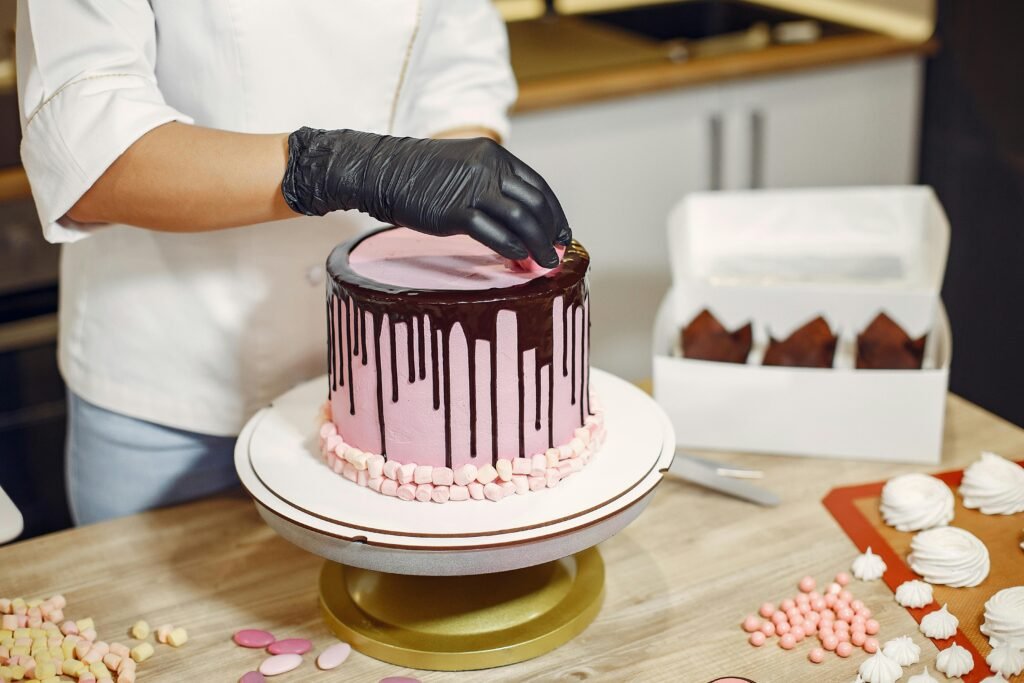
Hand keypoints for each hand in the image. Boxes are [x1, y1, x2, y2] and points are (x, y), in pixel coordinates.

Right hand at [282, 128, 569, 266]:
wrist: (383, 171)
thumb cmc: (422, 176)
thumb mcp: (464, 168)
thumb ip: (491, 185)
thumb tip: (517, 217)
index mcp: (495, 156)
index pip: (538, 187)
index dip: (555, 214)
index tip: (561, 235)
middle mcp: (489, 169)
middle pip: (535, 205)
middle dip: (551, 233)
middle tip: (556, 255)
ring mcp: (472, 189)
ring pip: (521, 219)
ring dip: (538, 245)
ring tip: (544, 264)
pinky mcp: (455, 211)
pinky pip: (494, 233)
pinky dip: (512, 249)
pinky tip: (519, 261)